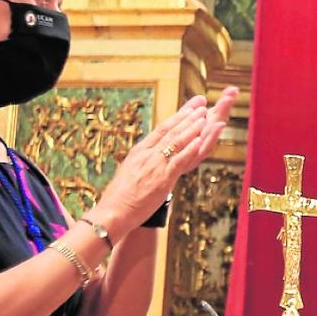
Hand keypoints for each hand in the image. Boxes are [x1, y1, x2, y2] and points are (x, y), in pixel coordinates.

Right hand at [89, 87, 238, 235]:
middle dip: (187, 116)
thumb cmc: (120, 196)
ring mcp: (155, 165)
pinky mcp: (162, 179)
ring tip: (204, 115)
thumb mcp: (131, 171)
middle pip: (170, 130)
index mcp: (140, 151)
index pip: (161, 129)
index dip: (177, 116)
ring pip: (175, 142)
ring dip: (192, 127)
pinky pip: (178, 161)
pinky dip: (189, 149)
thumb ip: (143, 162)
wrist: (112, 212)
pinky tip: (200, 140)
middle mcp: (147, 154)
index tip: (189, 107)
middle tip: (200, 103)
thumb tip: (151, 155)